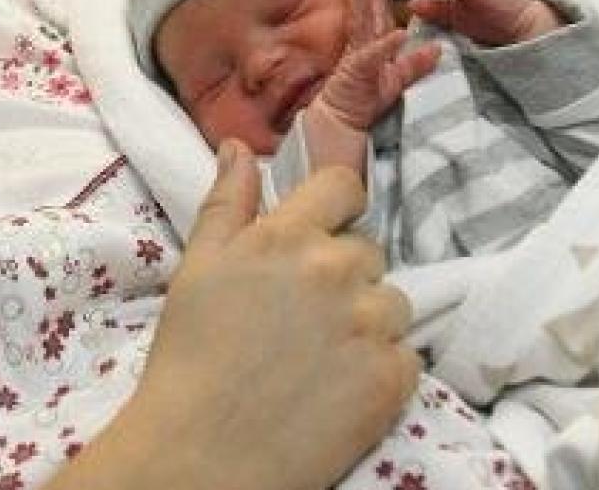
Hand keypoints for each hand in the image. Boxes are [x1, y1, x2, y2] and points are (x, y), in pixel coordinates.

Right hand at [56, 142, 418, 489]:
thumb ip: (227, 202)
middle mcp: (337, 269)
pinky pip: (408, 356)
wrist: (202, 452)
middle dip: (343, 276)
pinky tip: (339, 387)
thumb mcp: (197, 267)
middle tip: (303, 317)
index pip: (344, 186)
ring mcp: (371, 324)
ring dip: (368, 322)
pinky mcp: (393, 378)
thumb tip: (239, 147)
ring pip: (393, 303)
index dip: (334, 208)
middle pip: (368, 251)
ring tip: (321, 357)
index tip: (319, 236)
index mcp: (287, 235)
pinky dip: (382, 369)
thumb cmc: (190, 358)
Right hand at [313, 0, 441, 131]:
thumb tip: (437, 48)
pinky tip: (396, 33)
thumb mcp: (397, 80)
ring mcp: (358, 56)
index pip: (374, 14)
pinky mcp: (358, 72)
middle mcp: (362, 46)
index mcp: (369, 46)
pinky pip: (373, 56)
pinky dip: (385, 46)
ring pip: (363, 22)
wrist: (341, 123)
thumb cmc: (362, 102)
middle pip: (364, 9)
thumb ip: (415, 64)